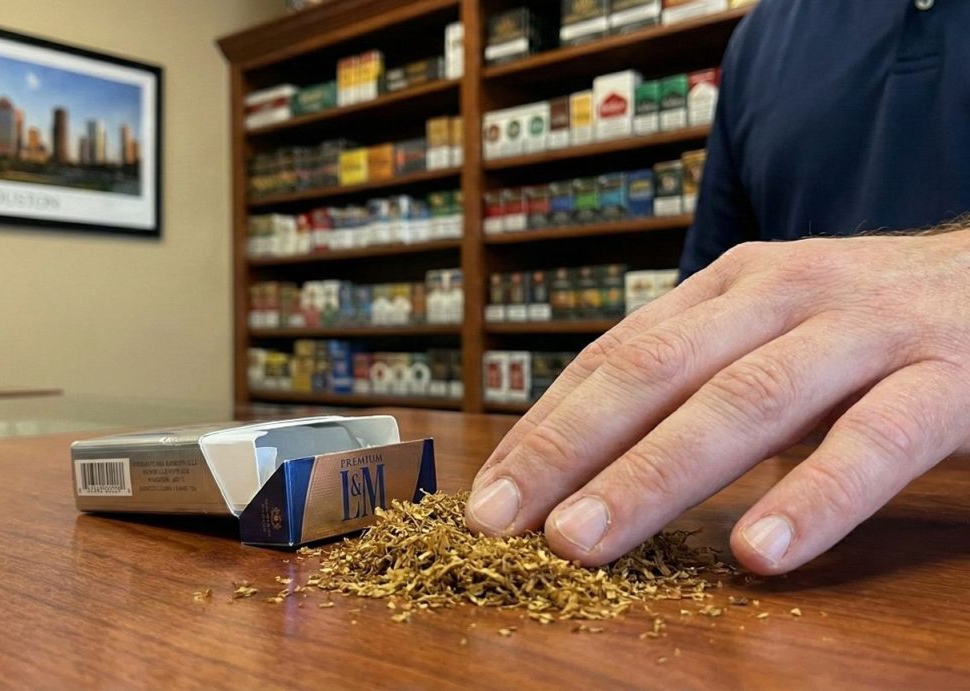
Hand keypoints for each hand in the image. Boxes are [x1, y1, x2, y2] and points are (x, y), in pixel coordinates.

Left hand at [466, 230, 969, 573]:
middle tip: (505, 524)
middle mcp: (782, 294)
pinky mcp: (947, 379)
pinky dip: (814, 498)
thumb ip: (695, 375)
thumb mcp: (769, 331)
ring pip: (743, 401)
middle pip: (655, 371)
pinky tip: (760, 554)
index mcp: (728, 287)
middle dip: (570, 449)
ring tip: (587, 542)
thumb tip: (586, 450)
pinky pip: (875, 442)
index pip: (615, 355)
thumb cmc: (870, 324)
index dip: (548, 426)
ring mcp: (863, 331)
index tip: (492, 494)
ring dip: (655, 475)